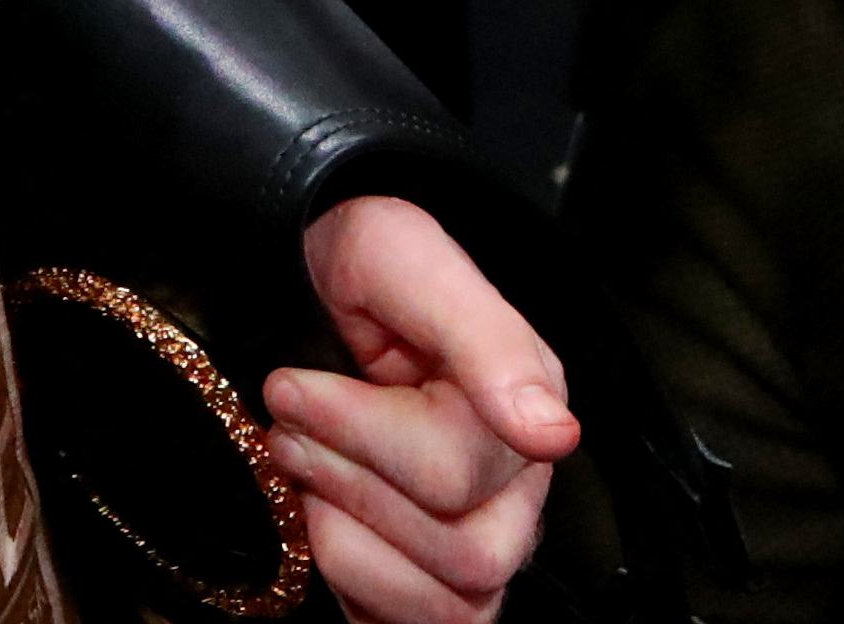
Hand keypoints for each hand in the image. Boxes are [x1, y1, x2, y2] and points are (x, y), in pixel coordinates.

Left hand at [267, 195, 575, 623]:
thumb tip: (552, 431)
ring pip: (447, 607)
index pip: (453, 474)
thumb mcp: (399, 256)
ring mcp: (482, 539)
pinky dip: (359, 592)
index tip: (292, 384)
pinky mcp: (433, 581)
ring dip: (347, 544)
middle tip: (291, 429)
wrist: (305, 272)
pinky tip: (326, 525)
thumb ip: (482, 337)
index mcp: (523, 403)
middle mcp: (517, 485)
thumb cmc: (357, 264)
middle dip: (349, 487)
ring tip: (304, 473)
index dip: (355, 434)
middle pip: (463, 556)